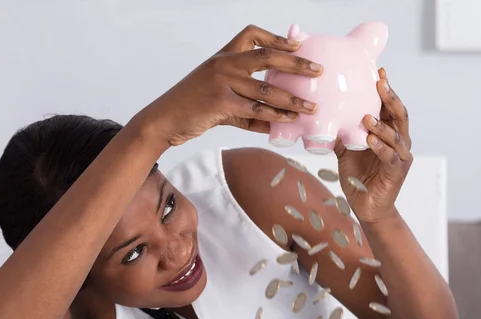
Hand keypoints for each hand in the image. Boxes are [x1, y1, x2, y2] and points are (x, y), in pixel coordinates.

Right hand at [133, 25, 322, 146]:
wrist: (163, 120)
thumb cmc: (192, 107)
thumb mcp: (217, 94)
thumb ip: (246, 102)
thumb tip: (278, 118)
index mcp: (223, 57)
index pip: (251, 35)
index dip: (276, 38)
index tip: (297, 44)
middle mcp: (224, 64)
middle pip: (266, 56)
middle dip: (296, 63)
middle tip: (318, 70)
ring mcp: (222, 82)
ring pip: (266, 89)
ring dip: (292, 99)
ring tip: (311, 106)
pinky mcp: (220, 103)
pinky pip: (255, 110)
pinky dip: (274, 117)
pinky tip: (288, 122)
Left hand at [335, 68, 411, 222]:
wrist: (366, 207)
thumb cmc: (358, 177)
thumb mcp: (346, 150)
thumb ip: (341, 132)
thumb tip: (322, 112)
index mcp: (388, 132)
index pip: (389, 106)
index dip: (386, 88)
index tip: (379, 70)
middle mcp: (399, 141)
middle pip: (399, 114)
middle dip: (390, 98)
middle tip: (380, 83)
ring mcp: (400, 156)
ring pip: (396, 135)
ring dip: (382, 124)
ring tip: (368, 116)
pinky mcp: (396, 172)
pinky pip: (390, 157)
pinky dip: (380, 147)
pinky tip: (370, 140)